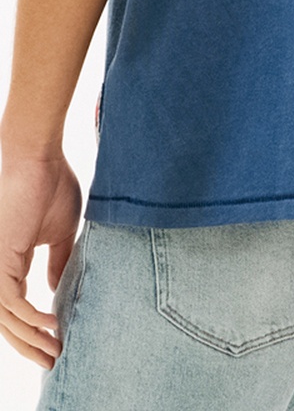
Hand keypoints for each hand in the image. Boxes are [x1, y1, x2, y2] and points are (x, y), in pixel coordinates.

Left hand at [0, 149, 81, 368]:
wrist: (40, 159)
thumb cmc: (52, 185)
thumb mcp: (60, 232)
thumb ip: (58, 261)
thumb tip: (57, 290)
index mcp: (11, 262)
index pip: (17, 307)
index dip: (34, 329)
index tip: (58, 342)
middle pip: (7, 321)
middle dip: (29, 345)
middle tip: (53, 361)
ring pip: (6, 318)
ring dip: (30, 338)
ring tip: (55, 351)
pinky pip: (11, 302)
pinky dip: (30, 318)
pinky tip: (51, 324)